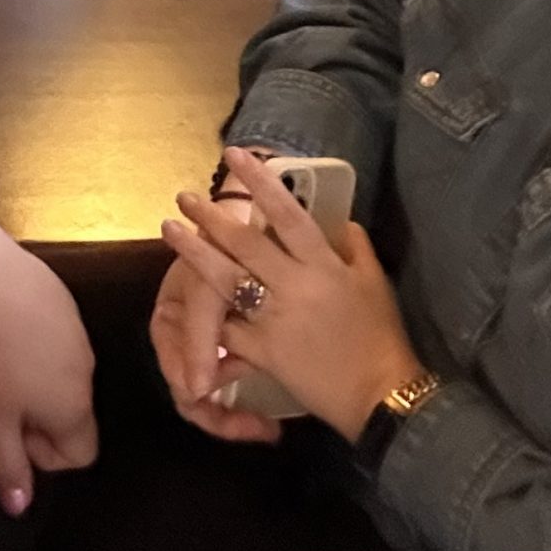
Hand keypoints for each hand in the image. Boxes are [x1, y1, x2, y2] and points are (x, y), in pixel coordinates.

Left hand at [0, 214, 98, 514]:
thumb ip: (7, 465)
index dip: (44, 455)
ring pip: (64, 377)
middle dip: (37, 419)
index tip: (11, 431)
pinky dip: (35, 347)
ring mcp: (80, 334)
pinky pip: (58, 342)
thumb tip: (20, 509)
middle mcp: (88, 373)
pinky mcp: (65, 303)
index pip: (82, 455)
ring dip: (35, 383)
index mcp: (74, 406)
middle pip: (73, 416)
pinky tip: (5, 331)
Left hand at [161, 147, 422, 442]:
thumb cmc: (381, 336)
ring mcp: (276, 320)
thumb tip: (340, 220)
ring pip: (226, 281)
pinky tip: (183, 300)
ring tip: (170, 230)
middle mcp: (295, 286)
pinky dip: (207, 317)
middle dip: (211, 216)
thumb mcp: (376, 283)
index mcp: (324, 265)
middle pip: (246, 244)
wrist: (379, 394)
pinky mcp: (263, 353)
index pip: (288, 214)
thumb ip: (356, 246)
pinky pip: (228, 330)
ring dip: (195, 254)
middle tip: (184, 196)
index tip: (236, 157)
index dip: (261, 183)